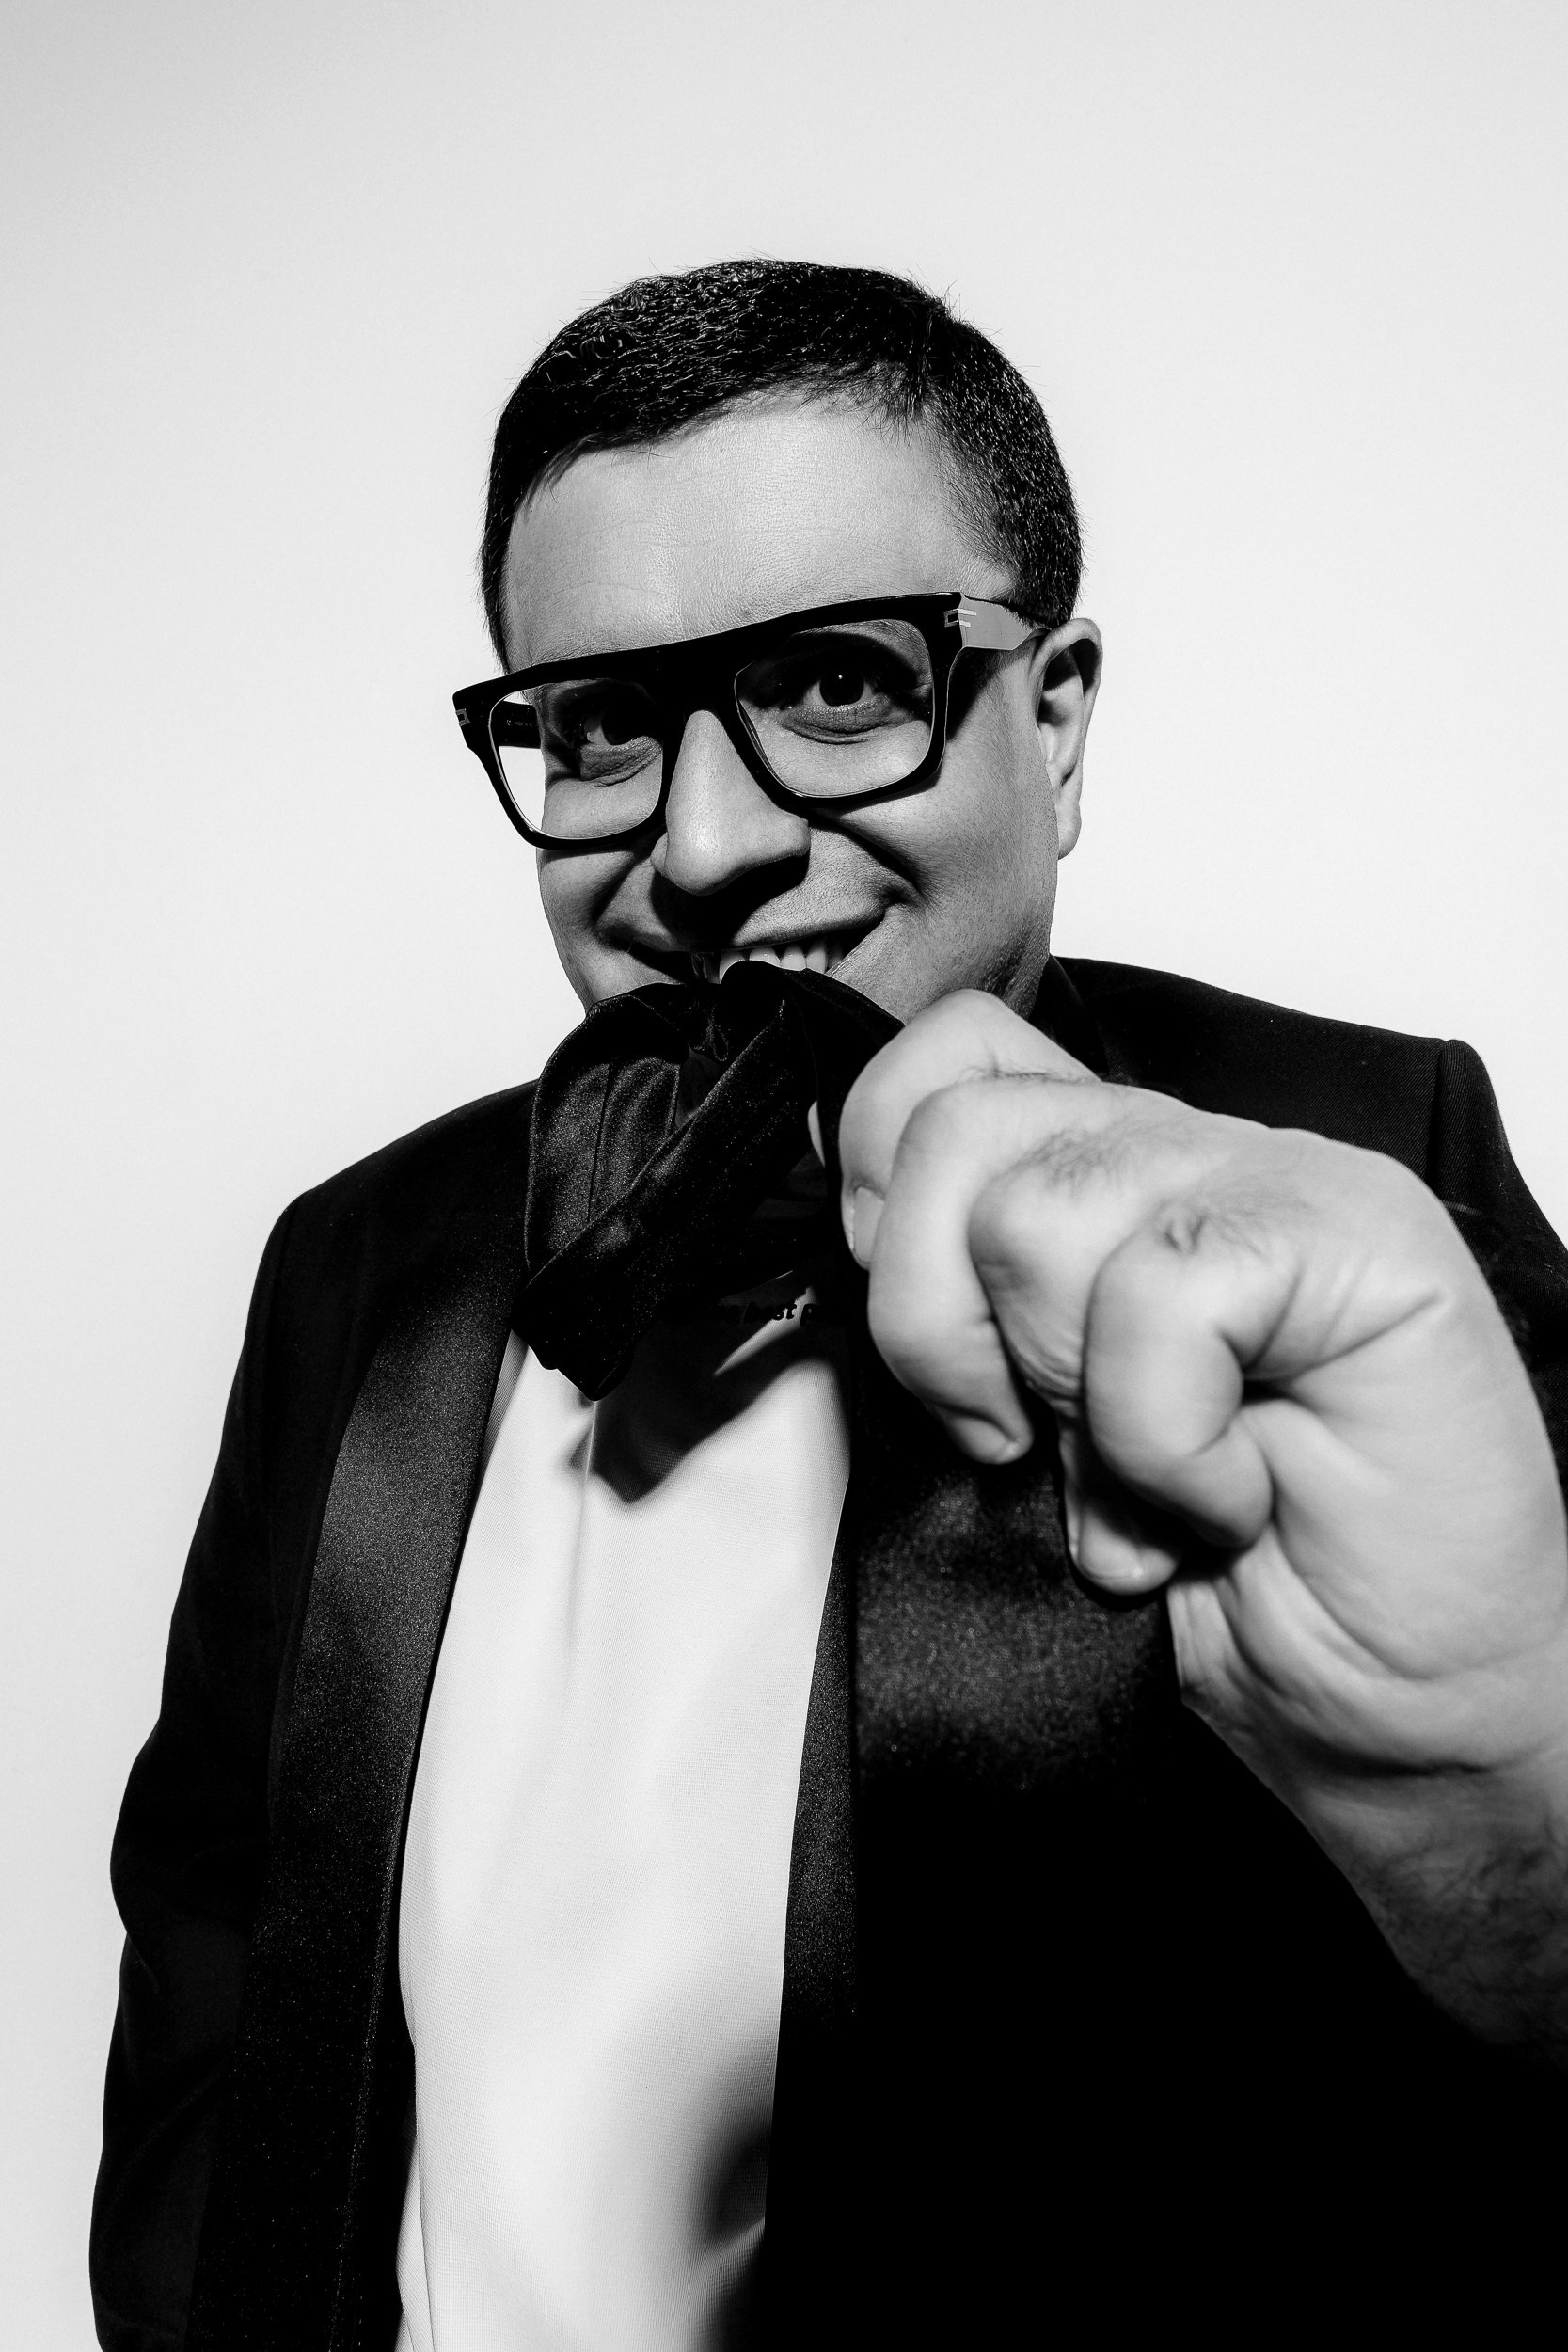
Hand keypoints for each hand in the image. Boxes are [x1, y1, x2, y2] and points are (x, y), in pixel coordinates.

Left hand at [839, 990, 1567, 2056]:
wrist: (1405, 1717)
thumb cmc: (1240, 1591)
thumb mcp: (1035, 1443)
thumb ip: (967, 1317)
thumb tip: (852, 1253)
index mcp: (1109, 1178)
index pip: (935, 1070)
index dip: (881, 1200)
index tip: (936, 1356)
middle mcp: (1190, 1154)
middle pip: (951, 1132)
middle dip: (942, 1328)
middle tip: (1035, 1442)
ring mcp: (1283, 1180)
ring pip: (1035, 1211)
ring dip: (1071, 1402)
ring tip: (1156, 1479)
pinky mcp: (1363, 1238)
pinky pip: (1159, 1294)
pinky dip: (1166, 1443)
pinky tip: (1230, 1496)